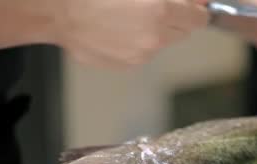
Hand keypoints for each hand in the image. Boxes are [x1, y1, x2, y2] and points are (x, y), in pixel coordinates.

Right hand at [51, 0, 209, 67]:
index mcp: (161, 11)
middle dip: (174, 19)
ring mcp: (139, 55)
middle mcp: (154, 38)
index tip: (188, 4)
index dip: (194, 9)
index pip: (199, 18)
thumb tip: (197, 0)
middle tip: (150, 5)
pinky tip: (113, 27)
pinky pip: (139, 52)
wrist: (57, 9)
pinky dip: (133, 41)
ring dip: (152, 30)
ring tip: (124, 14)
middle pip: (182, 32)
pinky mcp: (124, 65)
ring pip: (159, 43)